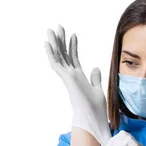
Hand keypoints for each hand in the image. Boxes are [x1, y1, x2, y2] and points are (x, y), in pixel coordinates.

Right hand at [44, 24, 111, 145]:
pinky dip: (51, 53)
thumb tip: (95, 67)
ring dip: (55, 43)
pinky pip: (56, 64)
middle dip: (61, 40)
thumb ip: (95, 78)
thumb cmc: (95, 109)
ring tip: (52, 29)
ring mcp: (68, 77)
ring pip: (59, 56)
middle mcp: (71, 75)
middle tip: (58, 27)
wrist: (93, 119)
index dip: (73, 46)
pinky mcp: (67, 79)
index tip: (73, 35)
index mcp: (78, 77)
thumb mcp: (97, 90)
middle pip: (64, 54)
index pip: (74, 58)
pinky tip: (47, 43)